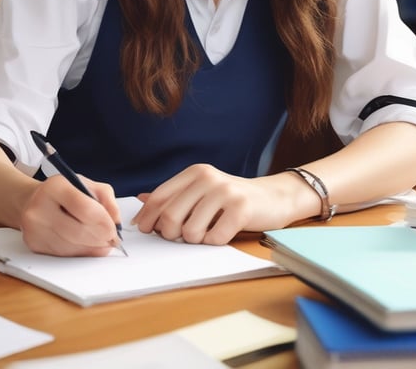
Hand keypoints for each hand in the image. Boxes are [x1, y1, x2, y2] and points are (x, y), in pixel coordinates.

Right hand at [20, 174, 121, 256]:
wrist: (32, 201)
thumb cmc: (64, 192)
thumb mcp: (86, 184)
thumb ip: (106, 198)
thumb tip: (116, 221)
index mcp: (55, 187)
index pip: (85, 209)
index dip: (104, 222)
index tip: (114, 229)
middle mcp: (40, 207)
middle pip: (78, 231)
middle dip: (100, 238)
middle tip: (112, 240)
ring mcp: (34, 228)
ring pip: (72, 246)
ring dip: (92, 248)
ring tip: (102, 243)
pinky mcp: (33, 244)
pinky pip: (63, 254)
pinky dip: (80, 253)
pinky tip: (88, 246)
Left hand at [132, 164, 296, 244]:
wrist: (273, 197)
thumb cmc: (232, 198)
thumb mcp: (201, 191)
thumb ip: (174, 195)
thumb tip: (141, 200)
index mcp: (194, 172)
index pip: (159, 197)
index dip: (147, 217)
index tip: (145, 230)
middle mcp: (207, 178)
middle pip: (170, 217)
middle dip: (171, 234)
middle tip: (181, 236)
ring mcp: (224, 192)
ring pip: (190, 232)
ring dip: (196, 240)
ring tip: (209, 231)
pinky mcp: (241, 208)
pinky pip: (213, 239)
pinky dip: (215, 242)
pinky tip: (224, 232)